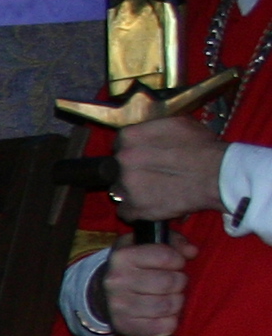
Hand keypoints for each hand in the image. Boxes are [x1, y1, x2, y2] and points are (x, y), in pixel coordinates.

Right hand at [97, 238, 193, 335]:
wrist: (103, 295)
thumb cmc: (135, 267)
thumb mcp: (149, 245)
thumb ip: (174, 242)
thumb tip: (192, 252)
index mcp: (122, 257)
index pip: (165, 256)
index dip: (178, 260)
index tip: (174, 264)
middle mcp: (117, 281)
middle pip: (169, 282)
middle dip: (179, 282)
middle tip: (173, 283)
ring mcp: (119, 306)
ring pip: (168, 305)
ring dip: (176, 302)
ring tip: (169, 298)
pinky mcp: (125, 327)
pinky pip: (165, 326)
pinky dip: (170, 321)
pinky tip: (162, 314)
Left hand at [113, 114, 227, 221]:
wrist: (218, 176)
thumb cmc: (202, 148)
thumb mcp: (177, 124)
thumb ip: (150, 130)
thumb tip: (140, 136)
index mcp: (130, 137)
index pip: (119, 145)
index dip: (133, 151)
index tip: (144, 157)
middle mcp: (123, 161)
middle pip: (116, 168)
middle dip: (131, 171)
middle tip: (153, 173)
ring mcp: (126, 186)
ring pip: (119, 190)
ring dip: (132, 191)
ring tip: (154, 189)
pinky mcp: (134, 208)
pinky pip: (125, 211)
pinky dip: (136, 210)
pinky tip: (152, 203)